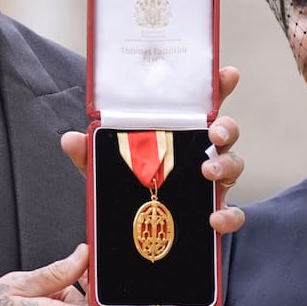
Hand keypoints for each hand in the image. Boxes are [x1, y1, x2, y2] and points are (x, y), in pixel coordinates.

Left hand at [59, 66, 245, 234]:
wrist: (139, 231)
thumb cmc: (130, 187)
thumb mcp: (106, 168)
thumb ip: (90, 152)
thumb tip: (71, 138)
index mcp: (180, 134)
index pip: (203, 104)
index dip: (218, 87)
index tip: (228, 74)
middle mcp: (202, 152)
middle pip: (226, 130)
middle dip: (226, 127)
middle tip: (213, 133)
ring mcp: (213, 182)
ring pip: (235, 164)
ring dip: (226, 165)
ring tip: (208, 172)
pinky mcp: (216, 210)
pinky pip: (233, 213)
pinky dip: (228, 215)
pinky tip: (214, 218)